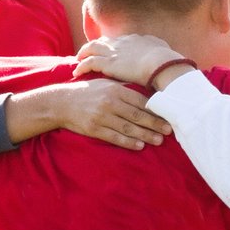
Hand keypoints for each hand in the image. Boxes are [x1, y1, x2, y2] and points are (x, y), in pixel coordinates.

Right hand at [52, 80, 171, 149]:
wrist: (61, 102)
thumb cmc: (87, 92)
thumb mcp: (105, 83)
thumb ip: (123, 88)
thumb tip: (145, 93)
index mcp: (115, 90)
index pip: (140, 101)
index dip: (155, 110)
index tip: (168, 115)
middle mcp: (110, 102)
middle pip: (137, 115)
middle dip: (154, 124)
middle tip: (169, 130)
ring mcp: (102, 117)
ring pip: (128, 128)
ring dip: (145, 135)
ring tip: (158, 140)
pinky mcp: (94, 129)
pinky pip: (114, 137)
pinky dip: (128, 142)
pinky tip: (139, 146)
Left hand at [74, 34, 187, 87]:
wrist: (163, 64)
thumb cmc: (168, 62)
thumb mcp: (166, 53)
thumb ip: (162, 53)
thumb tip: (169, 57)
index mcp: (136, 39)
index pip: (120, 40)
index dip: (112, 45)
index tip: (109, 50)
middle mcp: (122, 42)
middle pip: (103, 41)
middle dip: (94, 46)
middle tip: (88, 52)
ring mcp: (114, 51)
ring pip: (92, 48)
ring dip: (84, 53)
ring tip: (78, 59)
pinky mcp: (108, 63)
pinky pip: (89, 62)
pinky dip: (82, 66)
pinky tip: (77, 71)